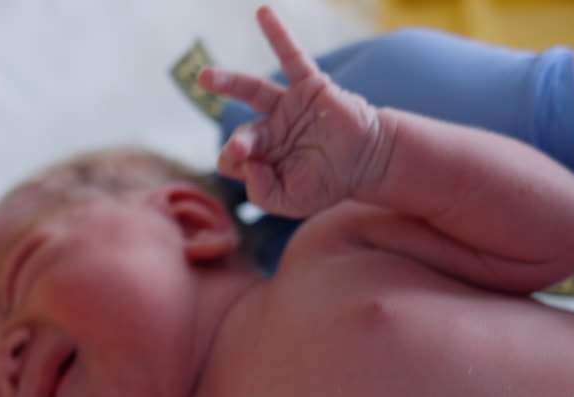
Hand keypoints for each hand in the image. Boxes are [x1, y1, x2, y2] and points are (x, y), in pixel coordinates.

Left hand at [199, 6, 384, 217]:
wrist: (369, 161)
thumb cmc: (328, 183)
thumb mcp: (290, 201)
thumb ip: (263, 193)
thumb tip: (245, 167)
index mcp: (262, 156)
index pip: (233, 160)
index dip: (240, 167)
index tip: (260, 174)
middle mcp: (270, 128)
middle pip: (241, 130)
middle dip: (239, 144)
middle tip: (242, 149)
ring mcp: (287, 106)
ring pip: (251, 90)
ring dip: (228, 82)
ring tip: (205, 78)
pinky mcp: (310, 87)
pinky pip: (292, 57)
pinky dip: (278, 35)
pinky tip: (263, 13)